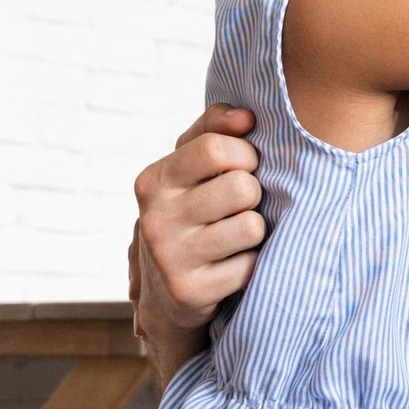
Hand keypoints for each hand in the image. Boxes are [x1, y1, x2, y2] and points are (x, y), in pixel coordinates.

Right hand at [132, 104, 264, 384]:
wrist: (165, 292)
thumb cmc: (191, 211)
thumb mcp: (189, 168)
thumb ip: (214, 130)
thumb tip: (247, 116)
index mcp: (154, 181)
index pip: (218, 148)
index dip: (245, 155)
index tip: (244, 167)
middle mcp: (155, 218)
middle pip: (241, 187)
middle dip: (253, 195)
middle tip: (239, 207)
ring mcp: (170, 258)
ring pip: (251, 226)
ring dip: (255, 230)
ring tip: (235, 235)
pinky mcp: (190, 291)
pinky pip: (252, 265)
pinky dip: (252, 264)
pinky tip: (231, 264)